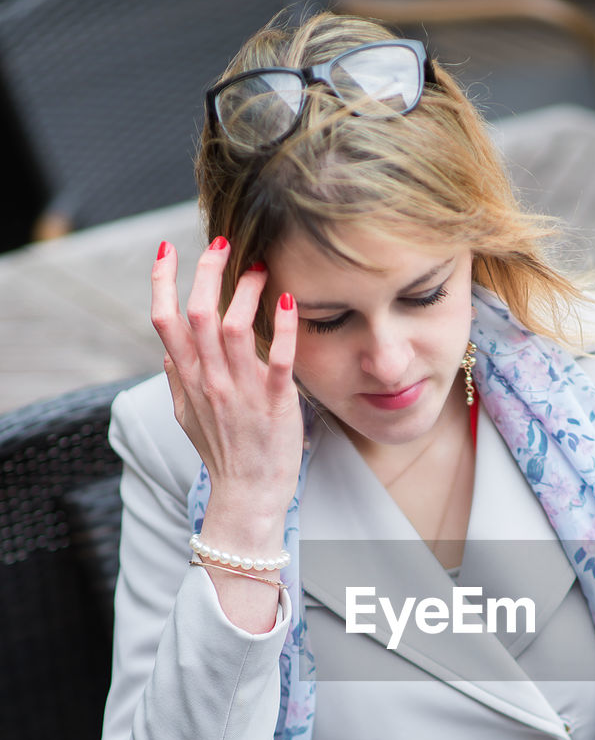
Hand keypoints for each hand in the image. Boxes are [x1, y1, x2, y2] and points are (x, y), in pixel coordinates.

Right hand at [151, 237, 302, 533]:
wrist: (247, 497)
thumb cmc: (222, 455)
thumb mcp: (186, 416)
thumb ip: (176, 378)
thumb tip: (168, 347)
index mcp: (187, 379)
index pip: (163, 320)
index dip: (162, 280)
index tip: (169, 249)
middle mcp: (209, 381)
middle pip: (198, 313)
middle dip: (208, 269)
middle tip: (224, 242)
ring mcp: (241, 392)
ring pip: (234, 328)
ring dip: (245, 290)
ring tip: (259, 268)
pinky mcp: (275, 404)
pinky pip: (279, 360)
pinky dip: (283, 328)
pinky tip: (286, 301)